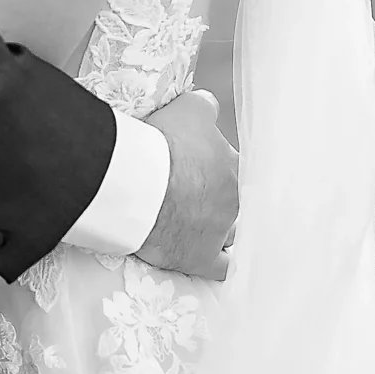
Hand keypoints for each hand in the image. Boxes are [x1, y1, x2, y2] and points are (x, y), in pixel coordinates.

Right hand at [137, 89, 238, 282]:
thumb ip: (204, 106)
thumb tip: (209, 104)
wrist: (138, 181)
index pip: (233, 168)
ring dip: (219, 229)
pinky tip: (215, 263)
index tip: (195, 168)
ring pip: (232, 233)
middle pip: (234, 202)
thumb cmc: (162, 142)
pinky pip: (221, 269)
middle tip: (191, 196)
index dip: (212, 168)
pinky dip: (218, 265)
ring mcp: (221, 231)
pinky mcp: (201, 258)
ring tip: (199, 226)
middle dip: (217, 200)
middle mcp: (235, 200)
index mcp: (234, 166)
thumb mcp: (188, 108)